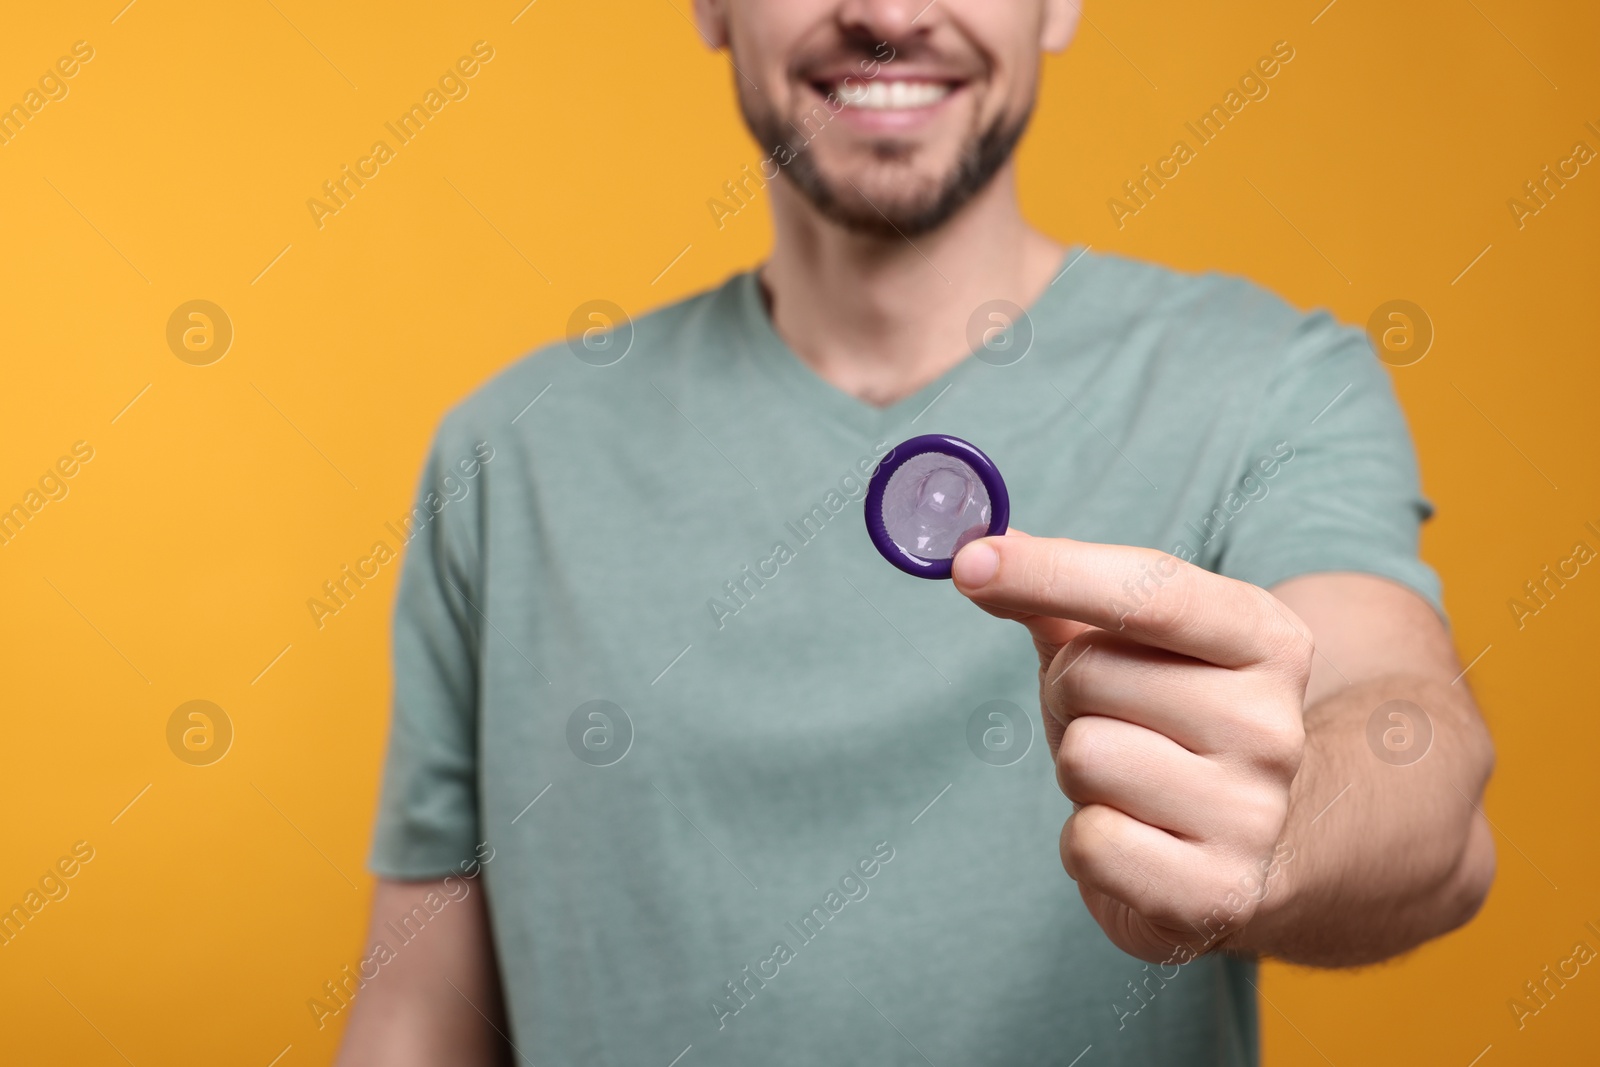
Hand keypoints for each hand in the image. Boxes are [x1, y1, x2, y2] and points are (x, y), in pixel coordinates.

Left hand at [951, 530, 1313, 962]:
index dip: (1051, 570)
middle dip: (1070, 694)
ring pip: (1083, 756)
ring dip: (1079, 771)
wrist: (1253, 854)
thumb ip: (1058, 595)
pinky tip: (1135, 839)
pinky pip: (1089, 841)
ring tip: (1129, 784)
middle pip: (1089, 672)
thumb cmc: (1168, 729)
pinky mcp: (1220, 893)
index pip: (1150, 589)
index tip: (970, 562)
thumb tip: (977, 555)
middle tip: (1115, 723)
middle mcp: (1274, 722)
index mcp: (1266, 639)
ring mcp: (1254, 812)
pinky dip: (1088, 842)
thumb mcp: (1128, 649)